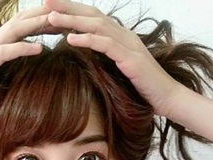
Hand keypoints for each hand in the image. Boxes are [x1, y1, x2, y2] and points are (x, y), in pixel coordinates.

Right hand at [0, 4, 59, 122]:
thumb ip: (7, 68)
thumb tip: (26, 70)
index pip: (20, 24)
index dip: (41, 18)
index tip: (63, 19)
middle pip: (20, 21)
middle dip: (44, 14)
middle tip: (67, 14)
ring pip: (14, 30)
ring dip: (37, 25)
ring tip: (59, 23)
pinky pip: (5, 52)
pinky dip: (23, 47)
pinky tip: (40, 48)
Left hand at [44, 0, 183, 116]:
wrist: (167, 98)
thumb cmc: (142, 88)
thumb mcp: (118, 70)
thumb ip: (103, 60)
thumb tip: (81, 58)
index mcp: (119, 37)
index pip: (92, 17)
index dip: (71, 9)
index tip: (49, 7)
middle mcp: (124, 35)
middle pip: (92, 15)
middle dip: (68, 7)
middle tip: (45, 1)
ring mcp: (128, 45)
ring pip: (97, 26)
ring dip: (72, 20)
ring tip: (51, 18)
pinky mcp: (131, 58)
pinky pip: (106, 45)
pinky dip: (87, 40)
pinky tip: (70, 39)